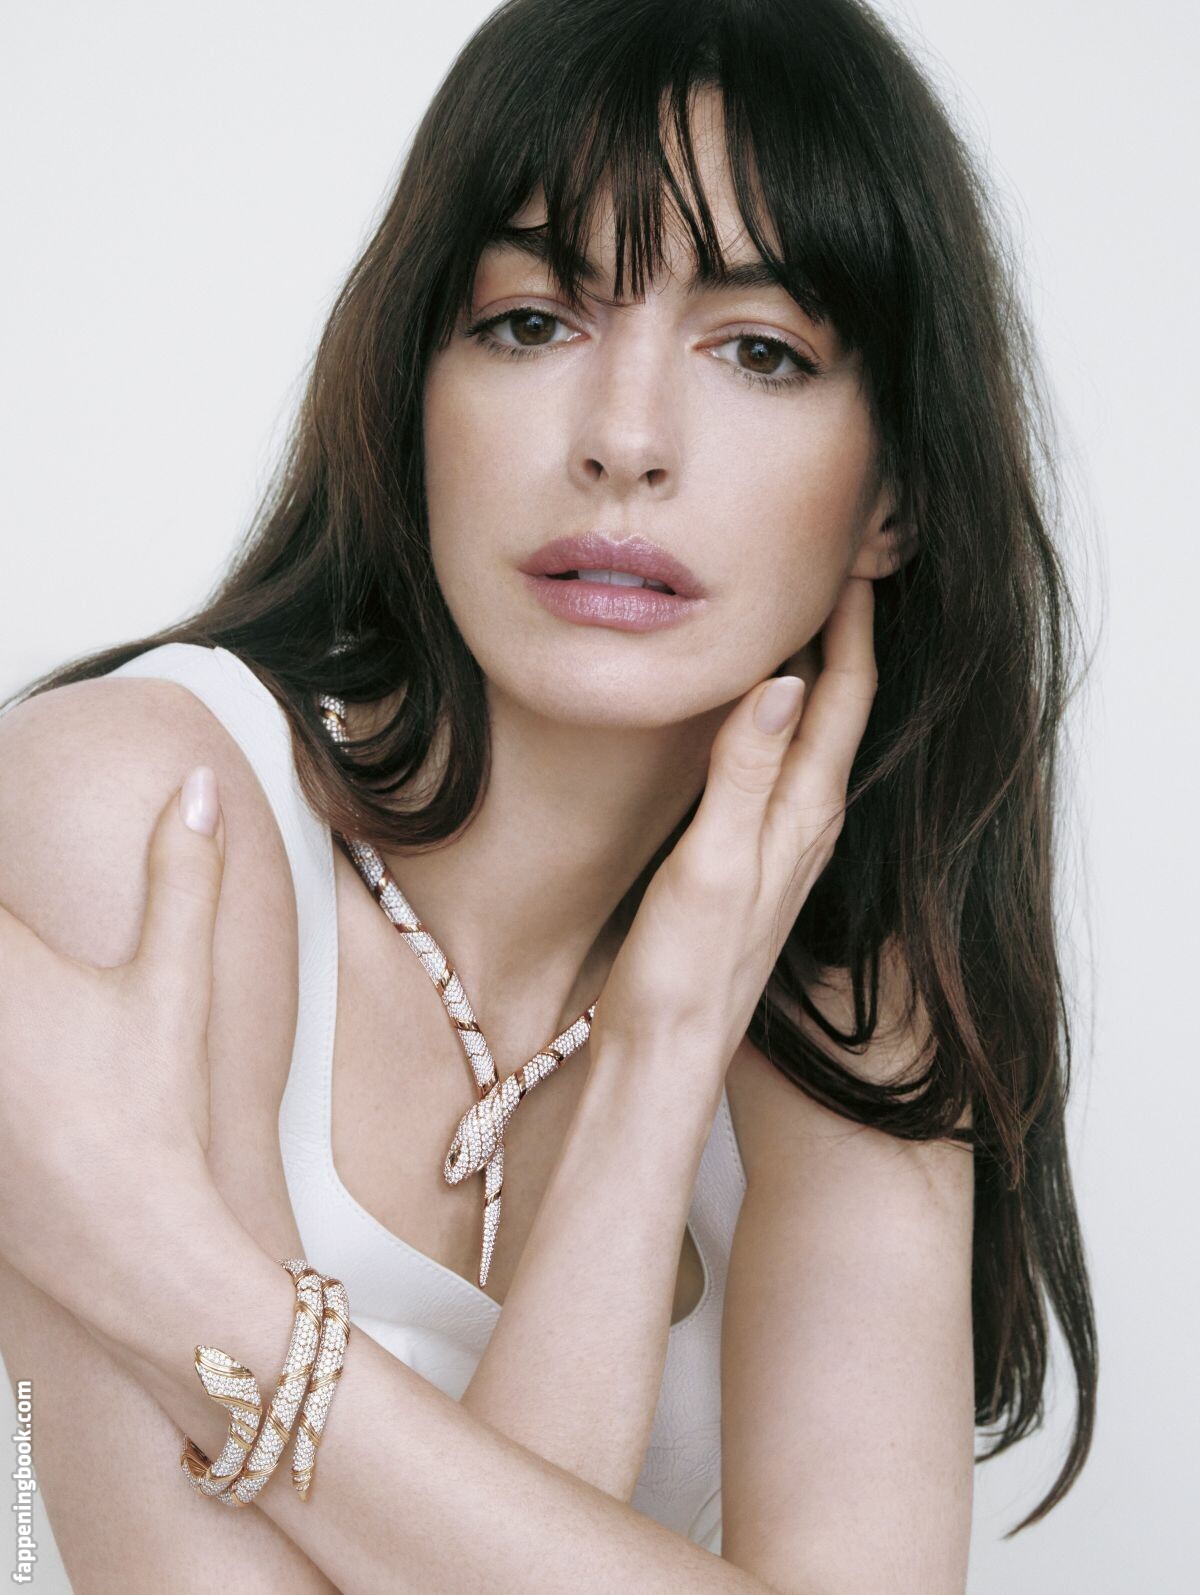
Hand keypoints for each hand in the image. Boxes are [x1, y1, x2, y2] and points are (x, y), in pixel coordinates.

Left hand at [0, 767, 226, 1299]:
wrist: (127, 1236)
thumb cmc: (151, 1108)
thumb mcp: (174, 983)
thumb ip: (182, 875)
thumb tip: (195, 787)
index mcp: (2, 960)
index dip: (5, 889)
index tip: (34, 931)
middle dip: (10, 954)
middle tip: (42, 987)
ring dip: (6, 1006)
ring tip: (38, 1032)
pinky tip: (26, 1081)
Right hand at [589, 576, 877, 1073]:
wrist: (666, 1054)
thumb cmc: (687, 970)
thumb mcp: (715, 863)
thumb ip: (746, 772)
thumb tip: (784, 681)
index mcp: (805, 814)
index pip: (844, 696)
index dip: (853, 623)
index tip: (852, 556)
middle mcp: (806, 822)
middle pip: (840, 706)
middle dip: (843, 632)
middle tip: (833, 564)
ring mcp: (781, 841)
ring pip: (812, 733)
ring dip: (812, 669)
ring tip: (796, 613)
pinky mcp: (750, 857)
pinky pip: (780, 763)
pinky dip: (777, 715)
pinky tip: (749, 707)